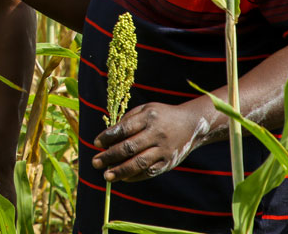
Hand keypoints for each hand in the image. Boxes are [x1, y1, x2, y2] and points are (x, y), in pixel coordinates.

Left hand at [92, 101, 209, 181]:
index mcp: (149, 117)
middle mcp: (157, 134)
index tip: (96, 143)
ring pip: (140, 163)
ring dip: (121, 171)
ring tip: (106, 176)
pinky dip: (135, 176)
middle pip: (130, 147)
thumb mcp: (145, 109)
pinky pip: (150, 172)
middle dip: (110, 156)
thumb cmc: (161, 116)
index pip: (125, 128)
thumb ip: (127, 120)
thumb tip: (107, 138)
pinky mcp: (169, 162)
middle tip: (95, 162)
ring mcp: (164, 150)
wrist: (192, 125)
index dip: (108, 136)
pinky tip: (122, 178)